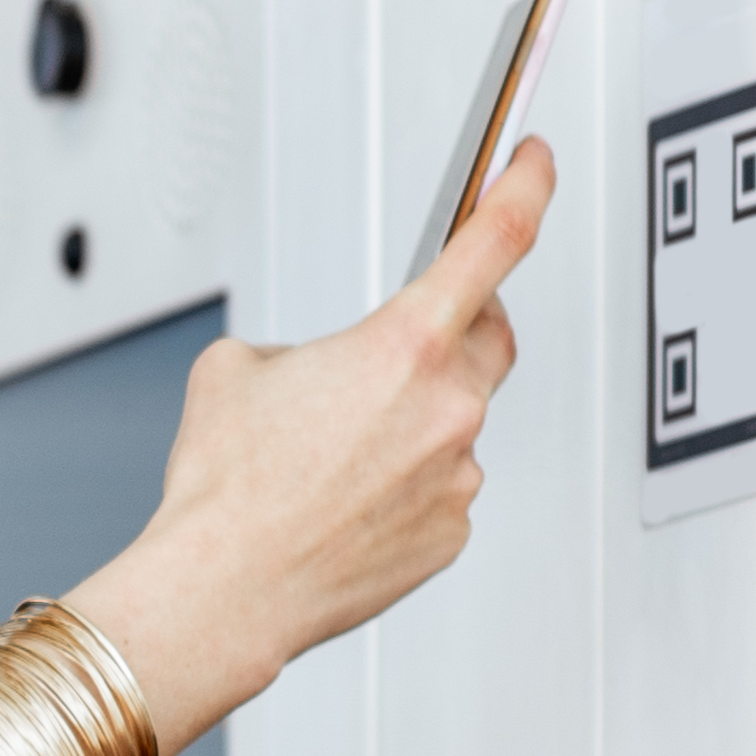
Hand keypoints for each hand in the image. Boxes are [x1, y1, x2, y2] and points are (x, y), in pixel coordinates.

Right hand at [74, 139, 549, 745]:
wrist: (222, 592)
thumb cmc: (225, 490)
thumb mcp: (234, 369)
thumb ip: (299, 348)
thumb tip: (315, 369)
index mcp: (404, 343)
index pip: (498, 238)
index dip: (524, 186)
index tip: (532, 163)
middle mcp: (447, 404)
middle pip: (491, 336)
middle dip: (458, 328)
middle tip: (407, 342)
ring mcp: (458, 472)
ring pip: (457, 423)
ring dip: (413, 424)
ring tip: (335, 457)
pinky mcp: (452, 531)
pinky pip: (444, 488)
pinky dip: (406, 486)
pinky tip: (348, 503)